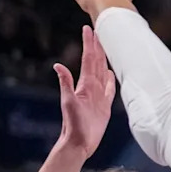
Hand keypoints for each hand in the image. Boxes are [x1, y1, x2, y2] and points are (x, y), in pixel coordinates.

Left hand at [54, 25, 114, 158]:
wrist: (78, 143)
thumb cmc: (72, 124)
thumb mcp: (68, 102)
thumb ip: (66, 83)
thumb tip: (58, 66)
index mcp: (84, 85)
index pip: (88, 60)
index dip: (89, 44)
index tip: (88, 29)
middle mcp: (91, 88)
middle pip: (97, 62)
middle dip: (98, 46)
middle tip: (100, 30)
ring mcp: (98, 97)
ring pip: (104, 73)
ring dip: (105, 59)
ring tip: (107, 47)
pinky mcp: (104, 107)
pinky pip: (110, 90)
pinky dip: (112, 81)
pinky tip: (112, 73)